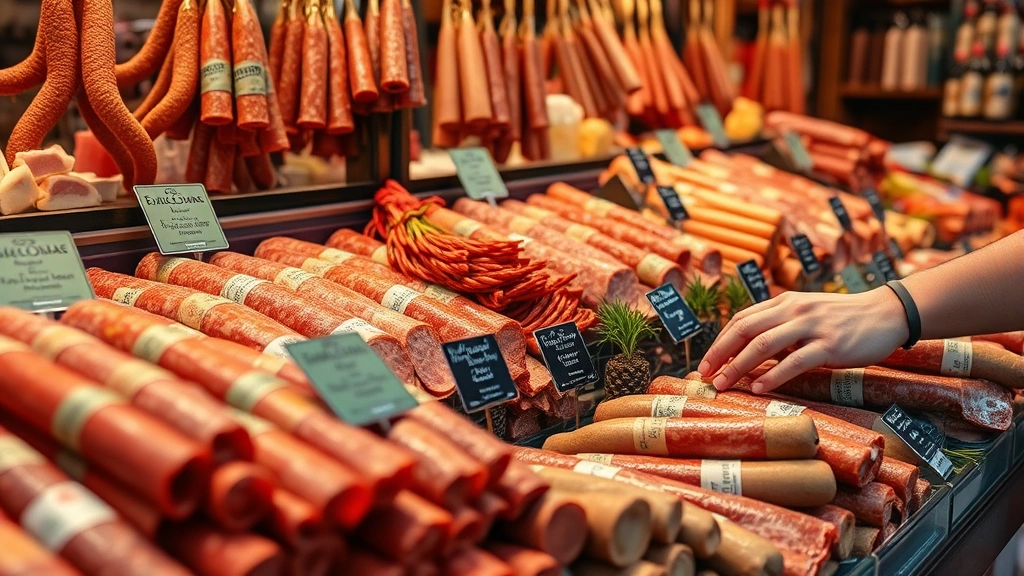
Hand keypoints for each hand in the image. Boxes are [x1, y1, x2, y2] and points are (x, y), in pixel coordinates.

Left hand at [697, 288, 909, 392]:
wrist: (885, 313)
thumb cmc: (842, 319)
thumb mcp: (805, 314)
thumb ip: (779, 327)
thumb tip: (748, 353)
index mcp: (784, 302)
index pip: (741, 319)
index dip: (720, 341)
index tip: (706, 362)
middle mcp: (793, 310)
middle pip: (745, 330)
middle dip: (720, 353)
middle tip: (704, 374)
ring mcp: (811, 326)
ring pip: (764, 344)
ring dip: (739, 366)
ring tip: (723, 383)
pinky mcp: (830, 345)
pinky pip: (795, 361)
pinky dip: (773, 376)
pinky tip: (759, 388)